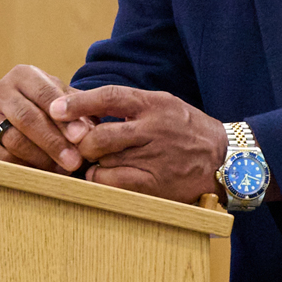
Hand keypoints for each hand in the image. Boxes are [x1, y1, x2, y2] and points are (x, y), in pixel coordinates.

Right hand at [0, 65, 95, 172]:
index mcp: (23, 75)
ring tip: (63, 171)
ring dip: (41, 159)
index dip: (64, 117)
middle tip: (74, 161)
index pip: (44, 94)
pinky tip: (43, 175)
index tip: (81, 137)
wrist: (21, 115)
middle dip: (53, 142)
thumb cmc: (52, 108)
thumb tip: (89, 132)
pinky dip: (23, 168)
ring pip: (13, 140)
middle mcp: (0, 91)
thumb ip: (80, 111)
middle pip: (26, 118)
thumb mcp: (66, 100)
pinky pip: (0, 158)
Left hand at [48, 84, 225, 204]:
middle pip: (100, 136)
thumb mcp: (164, 105)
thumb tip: (84, 107)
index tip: (55, 108)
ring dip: (92, 164)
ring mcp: (155, 158)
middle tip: (78, 145)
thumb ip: (129, 105)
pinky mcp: (156, 184)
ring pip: (104, 162)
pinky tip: (107, 177)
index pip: (110, 97)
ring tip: (96, 162)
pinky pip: (114, 184)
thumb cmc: (187, 130)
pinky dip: (102, 181)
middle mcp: (154, 130)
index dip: (79, 103)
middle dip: (82, 143)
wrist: (226, 159)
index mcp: (154, 104)